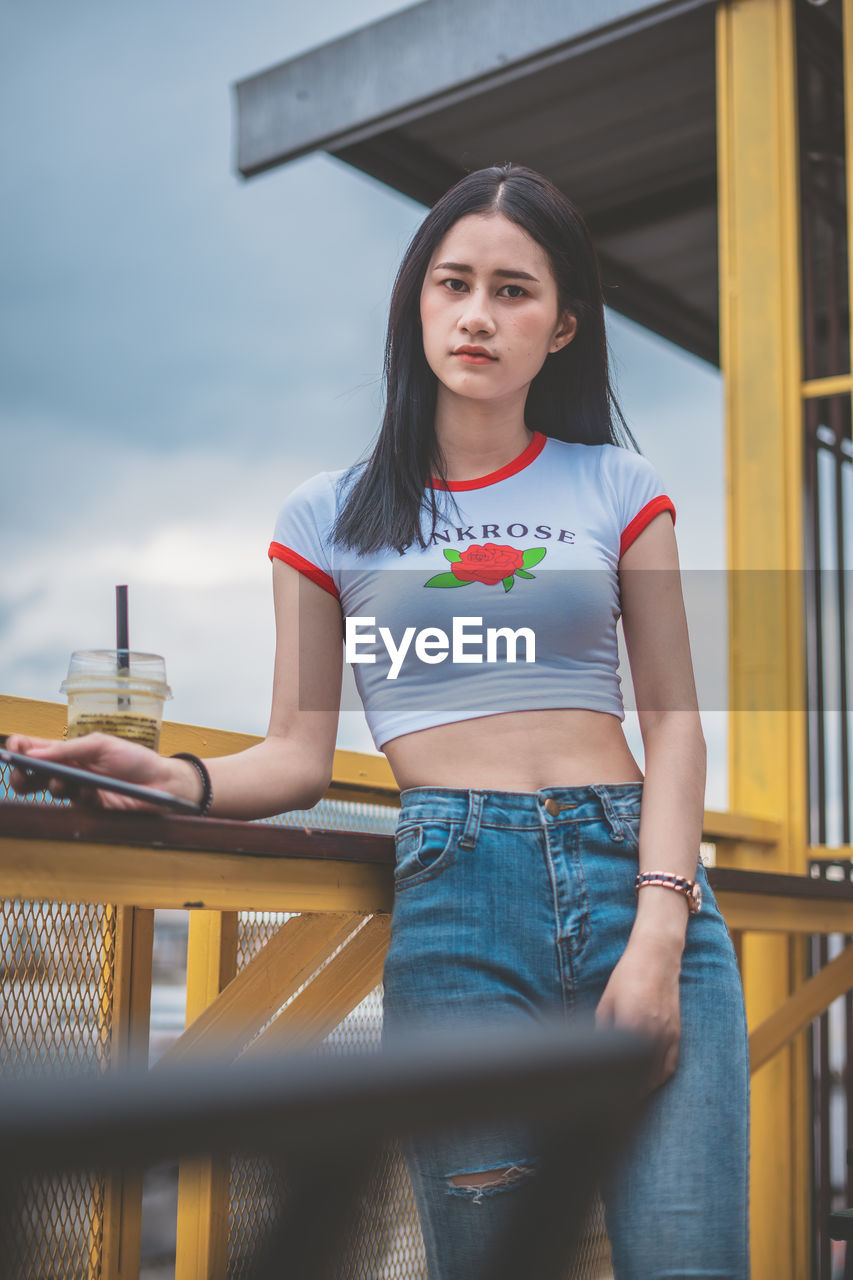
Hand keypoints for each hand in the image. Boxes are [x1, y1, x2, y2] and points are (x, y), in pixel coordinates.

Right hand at [6, 732, 179, 810]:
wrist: (160, 780)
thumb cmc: (133, 758)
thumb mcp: (100, 745)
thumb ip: (68, 749)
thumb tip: (33, 753)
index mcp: (69, 751)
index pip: (35, 749)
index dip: (20, 748)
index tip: (14, 749)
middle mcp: (70, 771)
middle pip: (34, 775)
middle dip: (22, 775)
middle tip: (22, 775)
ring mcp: (79, 790)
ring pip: (52, 791)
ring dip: (55, 785)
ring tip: (63, 780)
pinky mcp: (90, 808)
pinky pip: (76, 803)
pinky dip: (80, 795)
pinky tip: (90, 790)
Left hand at [594, 937, 681, 1092]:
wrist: (657, 958)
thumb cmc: (627, 977)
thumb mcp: (606, 1003)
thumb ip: (603, 1031)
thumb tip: (597, 1053)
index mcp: (633, 1026)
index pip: (623, 1069)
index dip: (613, 1087)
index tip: (602, 1096)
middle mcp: (655, 1034)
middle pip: (643, 1079)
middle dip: (628, 1093)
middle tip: (612, 1100)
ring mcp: (669, 1035)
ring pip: (658, 1076)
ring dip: (645, 1088)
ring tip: (628, 1095)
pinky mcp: (677, 1033)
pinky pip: (670, 1065)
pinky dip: (659, 1077)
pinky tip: (648, 1082)